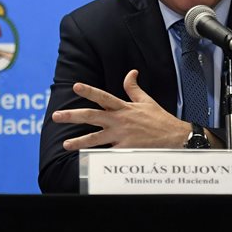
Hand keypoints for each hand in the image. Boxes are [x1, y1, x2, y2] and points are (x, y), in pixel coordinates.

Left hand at [52, 70, 191, 150]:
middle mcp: (119, 120)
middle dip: (73, 116)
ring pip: (95, 138)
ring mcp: (121, 136)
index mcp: (123, 108)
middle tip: (56, 116)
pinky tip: (85, 159)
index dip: (89, 91)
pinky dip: (97, 156)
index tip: (76, 86)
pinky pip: (107, 153)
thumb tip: (131, 72)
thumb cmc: (159, 119)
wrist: (175, 137)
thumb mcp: (146, 101)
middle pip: (92, 116)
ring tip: (65, 144)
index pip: (103, 96)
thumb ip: (133, 88)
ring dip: (79, 141)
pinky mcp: (125, 150)